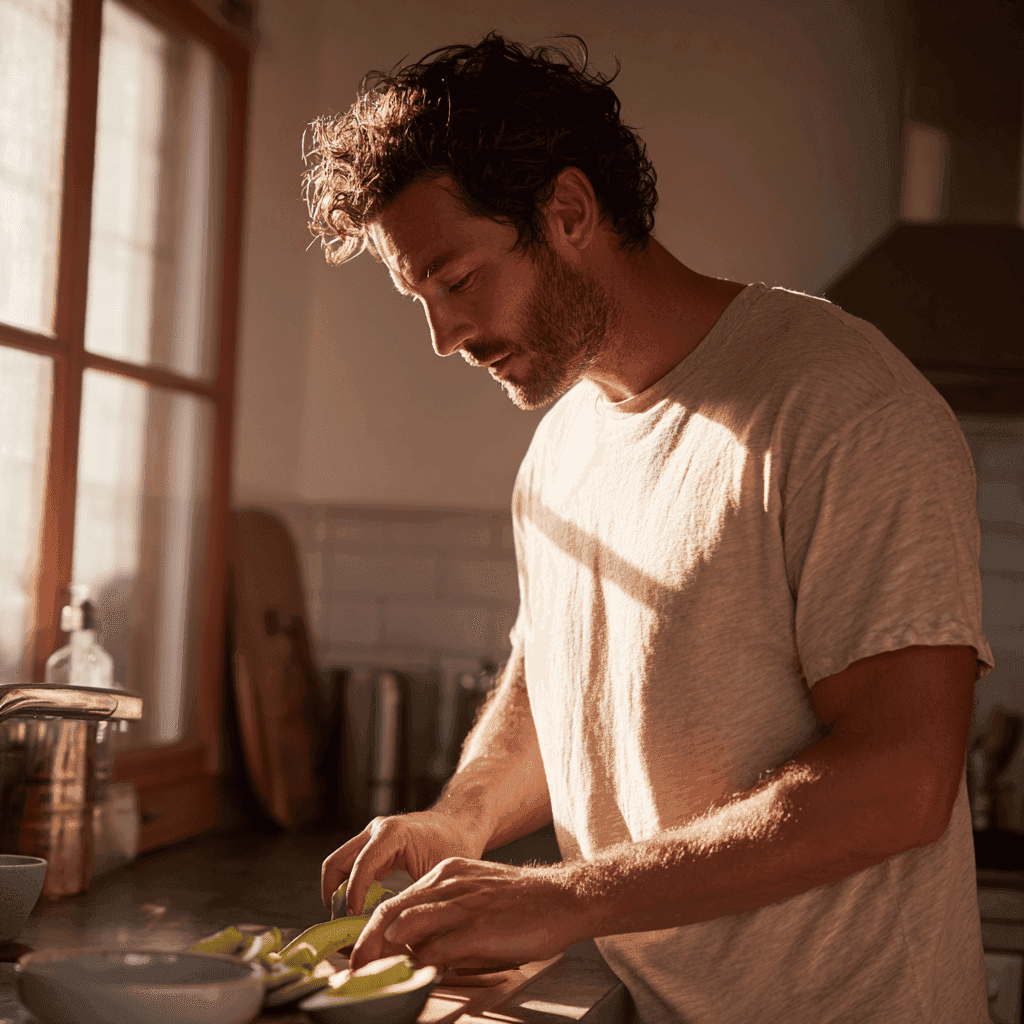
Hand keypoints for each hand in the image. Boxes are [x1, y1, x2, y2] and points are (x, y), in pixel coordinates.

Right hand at [321, 811, 486, 916]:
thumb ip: (417, 899)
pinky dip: (347, 888)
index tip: (354, 922)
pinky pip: (348, 867)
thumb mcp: (440, 875)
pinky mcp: (371, 845)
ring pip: (337, 866)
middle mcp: (376, 830)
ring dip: (338, 894)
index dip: (354, 896)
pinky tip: (360, 912)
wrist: (459, 824)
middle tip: (344, 927)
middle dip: (335, 897)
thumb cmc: (455, 846)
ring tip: (349, 923)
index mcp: (393, 834)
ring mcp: (370, 836)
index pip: (362, 866)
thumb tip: (395, 932)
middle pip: (336, 863)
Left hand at [348, 857, 585, 971]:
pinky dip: (418, 965)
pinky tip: (413, 976)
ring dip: (383, 954)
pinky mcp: (477, 927)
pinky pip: (435, 948)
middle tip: (354, 970)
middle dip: (365, 944)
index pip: (395, 901)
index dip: (371, 930)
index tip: (359, 954)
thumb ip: (446, 911)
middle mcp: (448, 882)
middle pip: (390, 912)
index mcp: (447, 873)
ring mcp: (462, 903)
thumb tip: (417, 946)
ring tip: (372, 975)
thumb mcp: (477, 892)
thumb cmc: (523, 902)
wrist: (563, 898)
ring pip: (404, 925)